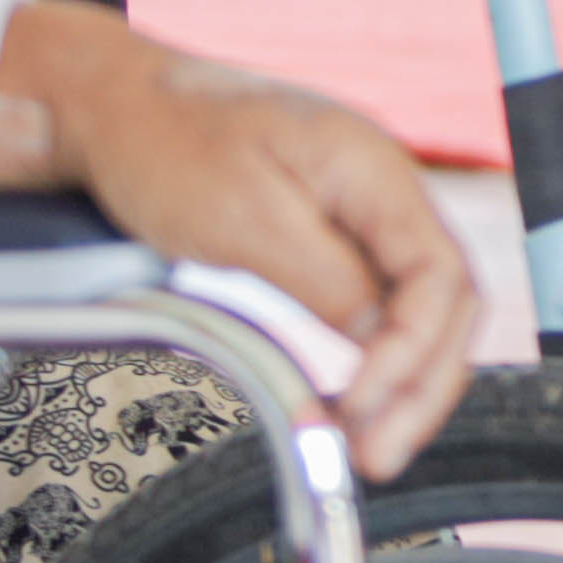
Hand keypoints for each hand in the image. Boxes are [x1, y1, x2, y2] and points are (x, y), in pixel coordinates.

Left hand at [19, 6, 482, 475]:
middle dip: (423, 386)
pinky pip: (381, 304)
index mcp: (376, 172)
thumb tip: (381, 345)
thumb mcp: (244, 220)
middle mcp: (386, 193)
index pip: (441, 277)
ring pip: (420, 310)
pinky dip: (376, 359)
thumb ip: (326, 281)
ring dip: (405, 382)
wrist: (116, 105)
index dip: (414, 352)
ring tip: (367, 446)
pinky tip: (353, 399)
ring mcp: (364, 214)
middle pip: (447, 301)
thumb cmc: (169, 145)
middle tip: (377, 457)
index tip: (366, 408)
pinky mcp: (333, 236)